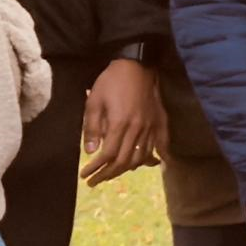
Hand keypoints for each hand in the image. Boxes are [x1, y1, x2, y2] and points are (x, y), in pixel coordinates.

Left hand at [79, 57, 165, 185]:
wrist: (136, 64)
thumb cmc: (111, 81)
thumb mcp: (94, 101)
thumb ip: (92, 127)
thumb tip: (90, 151)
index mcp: (120, 124)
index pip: (107, 155)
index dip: (95, 168)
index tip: (85, 175)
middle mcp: (137, 129)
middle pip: (124, 161)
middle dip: (108, 174)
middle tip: (95, 181)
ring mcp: (150, 127)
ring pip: (141, 157)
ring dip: (126, 170)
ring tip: (113, 174)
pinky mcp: (158, 122)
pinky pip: (159, 145)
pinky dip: (155, 158)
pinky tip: (154, 165)